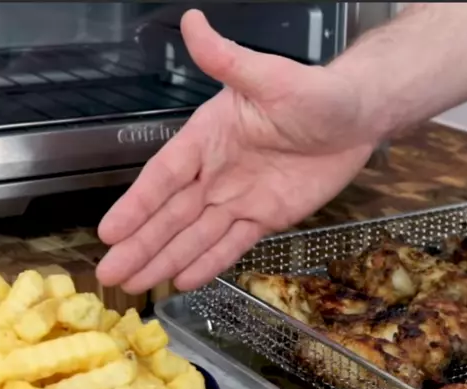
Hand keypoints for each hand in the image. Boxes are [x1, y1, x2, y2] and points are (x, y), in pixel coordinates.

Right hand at [95, 9, 378, 293]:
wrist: (358, 117)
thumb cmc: (315, 92)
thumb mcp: (270, 76)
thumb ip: (228, 60)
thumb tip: (194, 22)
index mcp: (207, 138)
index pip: (163, 177)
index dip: (136, 206)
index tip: (109, 231)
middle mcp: (215, 172)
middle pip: (170, 216)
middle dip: (140, 245)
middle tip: (110, 274)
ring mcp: (238, 198)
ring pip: (194, 236)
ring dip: (165, 260)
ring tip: (136, 285)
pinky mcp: (265, 217)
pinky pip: (231, 244)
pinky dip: (209, 263)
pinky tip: (183, 281)